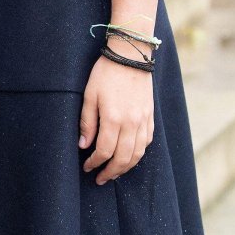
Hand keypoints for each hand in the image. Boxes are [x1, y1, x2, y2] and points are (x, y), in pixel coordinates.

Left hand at [79, 54, 154, 184]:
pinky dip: (138, 153)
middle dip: (111, 172)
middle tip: (100, 179)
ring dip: (126, 167)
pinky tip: (130, 156)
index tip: (87, 167)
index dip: (95, 163)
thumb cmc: (106, 74)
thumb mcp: (89, 96)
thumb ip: (87, 122)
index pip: (104, 151)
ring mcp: (143, 120)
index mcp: (114, 118)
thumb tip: (84, 146)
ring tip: (114, 172)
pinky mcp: (150, 116)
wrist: (131, 56)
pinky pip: (147, 142)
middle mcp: (131, 123)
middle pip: (123, 158)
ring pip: (137, 154)